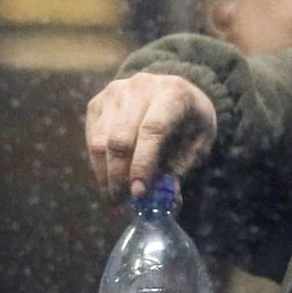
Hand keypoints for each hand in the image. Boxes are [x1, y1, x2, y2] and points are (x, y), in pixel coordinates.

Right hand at [85, 72, 216, 200]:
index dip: (143, 164)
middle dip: (120, 177)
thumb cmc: (191, 121)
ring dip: (105, 175)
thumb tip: (163, 199)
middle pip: (121, 138)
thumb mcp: (200, 142)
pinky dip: (99, 165)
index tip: (139, 193)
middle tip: (123, 204)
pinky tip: (110, 181)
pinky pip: (91, 139)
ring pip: (100, 141)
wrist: (176, 91)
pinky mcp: (98, 102)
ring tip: (116, 199)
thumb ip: (180, 167)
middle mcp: (140, 87)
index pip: (153, 130)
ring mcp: (115, 92)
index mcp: (173, 93)